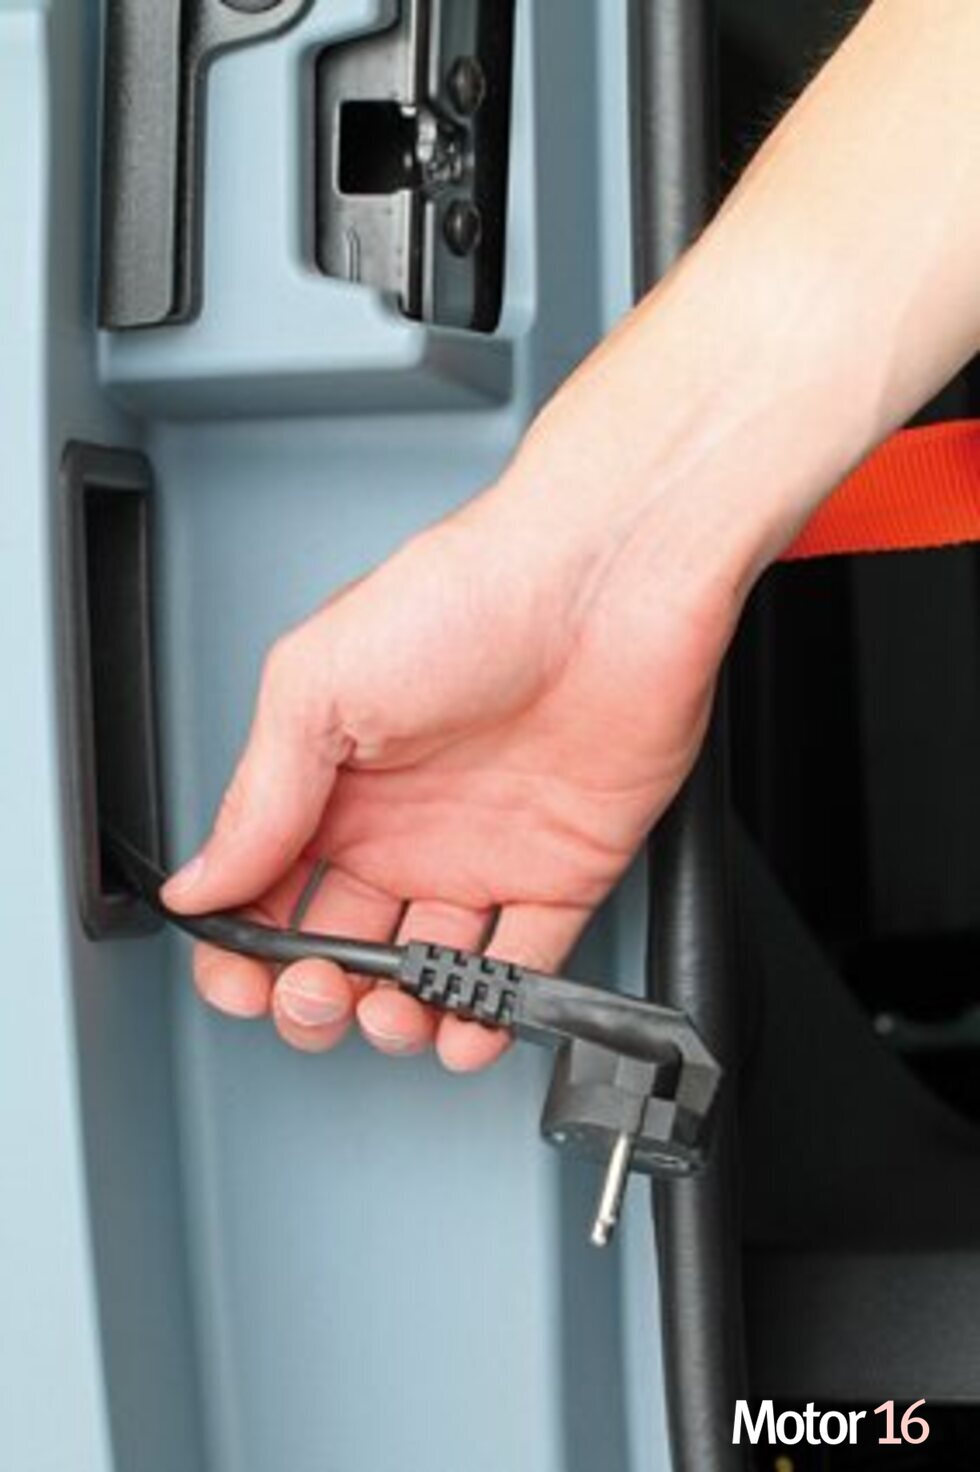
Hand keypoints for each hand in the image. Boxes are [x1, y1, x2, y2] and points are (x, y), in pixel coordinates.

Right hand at [163, 469, 740, 1070]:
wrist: (608, 582)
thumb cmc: (470, 597)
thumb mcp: (319, 685)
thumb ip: (259, 797)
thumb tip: (201, 881)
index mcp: (335, 780)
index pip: (270, 889)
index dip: (248, 947)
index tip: (246, 979)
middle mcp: (405, 822)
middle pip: (341, 942)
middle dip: (318, 993)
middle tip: (321, 995)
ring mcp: (483, 851)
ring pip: (427, 969)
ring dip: (400, 1015)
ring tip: (394, 1013)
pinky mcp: (562, 871)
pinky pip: (522, 962)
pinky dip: (492, 1011)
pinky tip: (464, 1026)